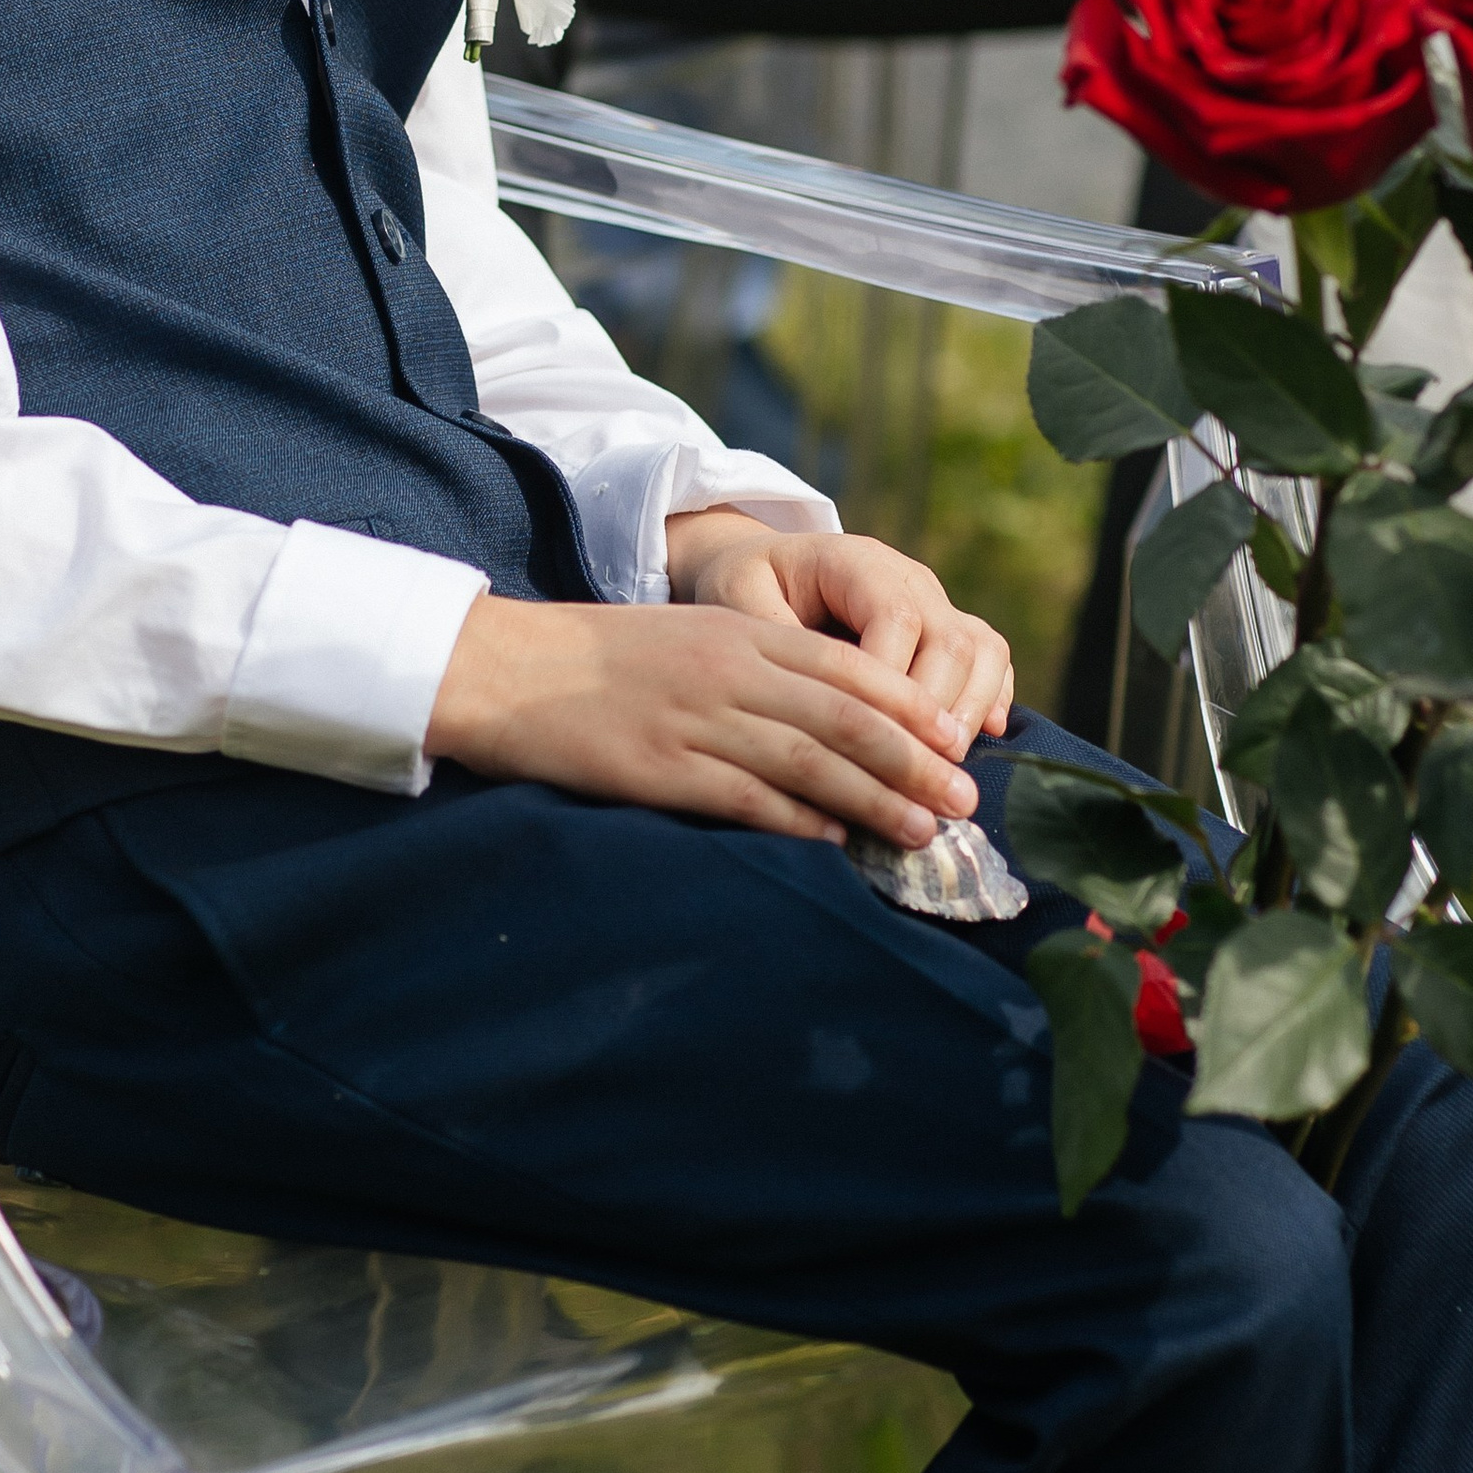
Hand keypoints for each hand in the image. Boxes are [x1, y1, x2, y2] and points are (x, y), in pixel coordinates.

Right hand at [422, 517, 1013, 846]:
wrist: (507, 667)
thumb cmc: (601, 659)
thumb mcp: (690, 638)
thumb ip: (757, 665)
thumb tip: (833, 717)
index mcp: (741, 631)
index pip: (850, 667)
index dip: (913, 707)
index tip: (960, 742)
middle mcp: (730, 670)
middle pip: (847, 716)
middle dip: (915, 761)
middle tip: (966, 800)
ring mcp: (696, 720)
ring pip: (810, 759)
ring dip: (876, 798)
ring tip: (923, 830)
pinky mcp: (661, 769)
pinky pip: (747, 796)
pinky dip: (800, 819)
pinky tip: (837, 840)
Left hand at [665, 513, 1013, 752]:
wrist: (764, 568)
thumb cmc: (744, 584)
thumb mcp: (735, 596)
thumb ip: (768, 635)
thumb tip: (803, 691)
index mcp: (856, 561)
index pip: (896, 618)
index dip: (893, 683)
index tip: (871, 739)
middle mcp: (908, 579)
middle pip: (950, 640)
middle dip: (936, 712)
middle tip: (915, 775)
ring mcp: (935, 603)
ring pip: (981, 651)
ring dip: (969, 712)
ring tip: (944, 767)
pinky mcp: (948, 630)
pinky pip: (991, 660)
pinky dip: (993, 698)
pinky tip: (984, 739)